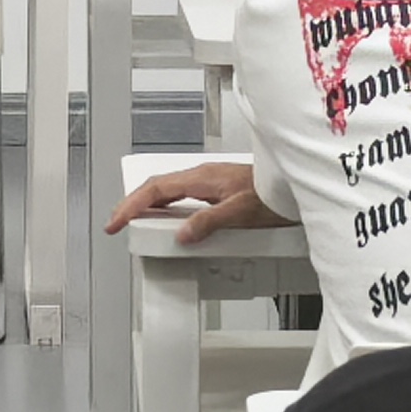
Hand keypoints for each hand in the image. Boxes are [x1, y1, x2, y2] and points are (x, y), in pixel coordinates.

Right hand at [102, 159, 291, 243]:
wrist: (294, 184)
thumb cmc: (274, 192)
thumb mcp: (240, 212)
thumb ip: (208, 222)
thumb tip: (182, 234)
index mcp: (202, 178)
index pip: (155, 190)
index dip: (131, 205)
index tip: (116, 221)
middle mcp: (202, 177)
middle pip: (156, 188)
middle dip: (132, 205)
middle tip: (117, 223)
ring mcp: (209, 182)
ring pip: (168, 191)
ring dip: (148, 206)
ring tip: (136, 223)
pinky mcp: (217, 189)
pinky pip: (182, 196)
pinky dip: (167, 207)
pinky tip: (170, 220)